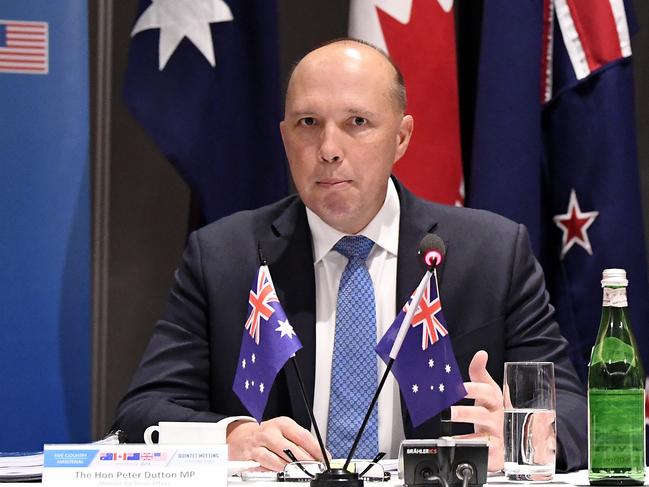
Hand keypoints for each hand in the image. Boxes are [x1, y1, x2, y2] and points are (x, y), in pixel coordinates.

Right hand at [227, 416, 325, 470]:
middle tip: (314, 468)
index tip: (324, 457)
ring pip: (281, 459)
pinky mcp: (251, 454)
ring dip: (292, 468)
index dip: (316, 448)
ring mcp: (260, 443)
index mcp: (283, 423)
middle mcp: (271, 431)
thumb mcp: (283, 432)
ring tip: (299, 471)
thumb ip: (299, 442)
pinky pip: (267, 465)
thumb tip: (318, 454)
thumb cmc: (267, 435)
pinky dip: (276, 470)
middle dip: (307, 462)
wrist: (241, 437)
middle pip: (294, 450)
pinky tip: (282, 471)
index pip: (303, 436)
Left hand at [451, 350, 503, 471]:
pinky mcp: (495, 451)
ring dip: (467, 437)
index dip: (474, 389)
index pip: (487, 392)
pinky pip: (483, 452)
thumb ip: (479, 373)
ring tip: (450, 436)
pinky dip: (469, 449)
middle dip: (465, 413)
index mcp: (495, 401)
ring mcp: (497, 435)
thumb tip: (481, 354)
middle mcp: (497, 418)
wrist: (508, 437)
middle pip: (482, 414)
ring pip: (484, 437)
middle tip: (449, 412)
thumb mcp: (488, 391)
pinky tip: (455, 446)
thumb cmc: (492, 410)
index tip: (460, 388)